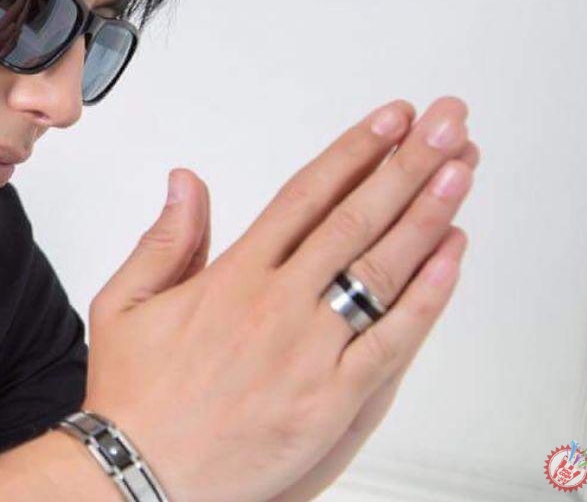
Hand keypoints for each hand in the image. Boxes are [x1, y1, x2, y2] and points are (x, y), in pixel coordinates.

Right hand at [82, 96, 475, 501]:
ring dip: (427, 214)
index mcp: (230, 277)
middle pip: (355, 218)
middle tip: (446, 124)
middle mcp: (275, 304)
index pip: (305, 196)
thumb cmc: (134, 397)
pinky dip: (427, 296)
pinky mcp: (331, 400)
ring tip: (461, 168)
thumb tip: (186, 182)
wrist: (141, 476)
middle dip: (408, 163)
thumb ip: (165, 239)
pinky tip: (451, 257)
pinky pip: (393, 341)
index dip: (353, 152)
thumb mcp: (124, 304)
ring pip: (381, 269)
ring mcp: (308, 351)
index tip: (388, 121)